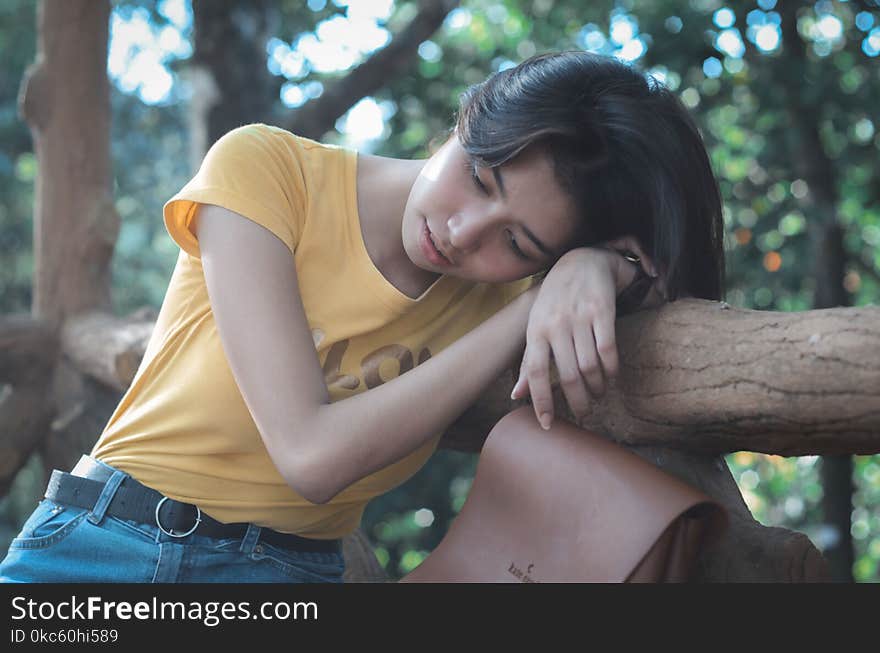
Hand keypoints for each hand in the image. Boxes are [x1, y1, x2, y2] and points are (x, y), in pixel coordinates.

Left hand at [510, 240, 660, 428]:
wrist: (581, 261)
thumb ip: (529, 361)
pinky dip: (612, 370)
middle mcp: (556, 325)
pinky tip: (612, 378)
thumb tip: (516, 396)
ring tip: (599, 395)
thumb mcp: (536, 327)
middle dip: (578, 402)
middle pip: (568, 375)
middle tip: (584, 415)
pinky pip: (608, 350)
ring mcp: (580, 317)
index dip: (541, 401)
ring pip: (590, 366)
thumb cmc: (554, 300)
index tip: (548, 423)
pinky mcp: (602, 311)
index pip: (537, 373)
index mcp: (536, 331)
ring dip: (597, 388)